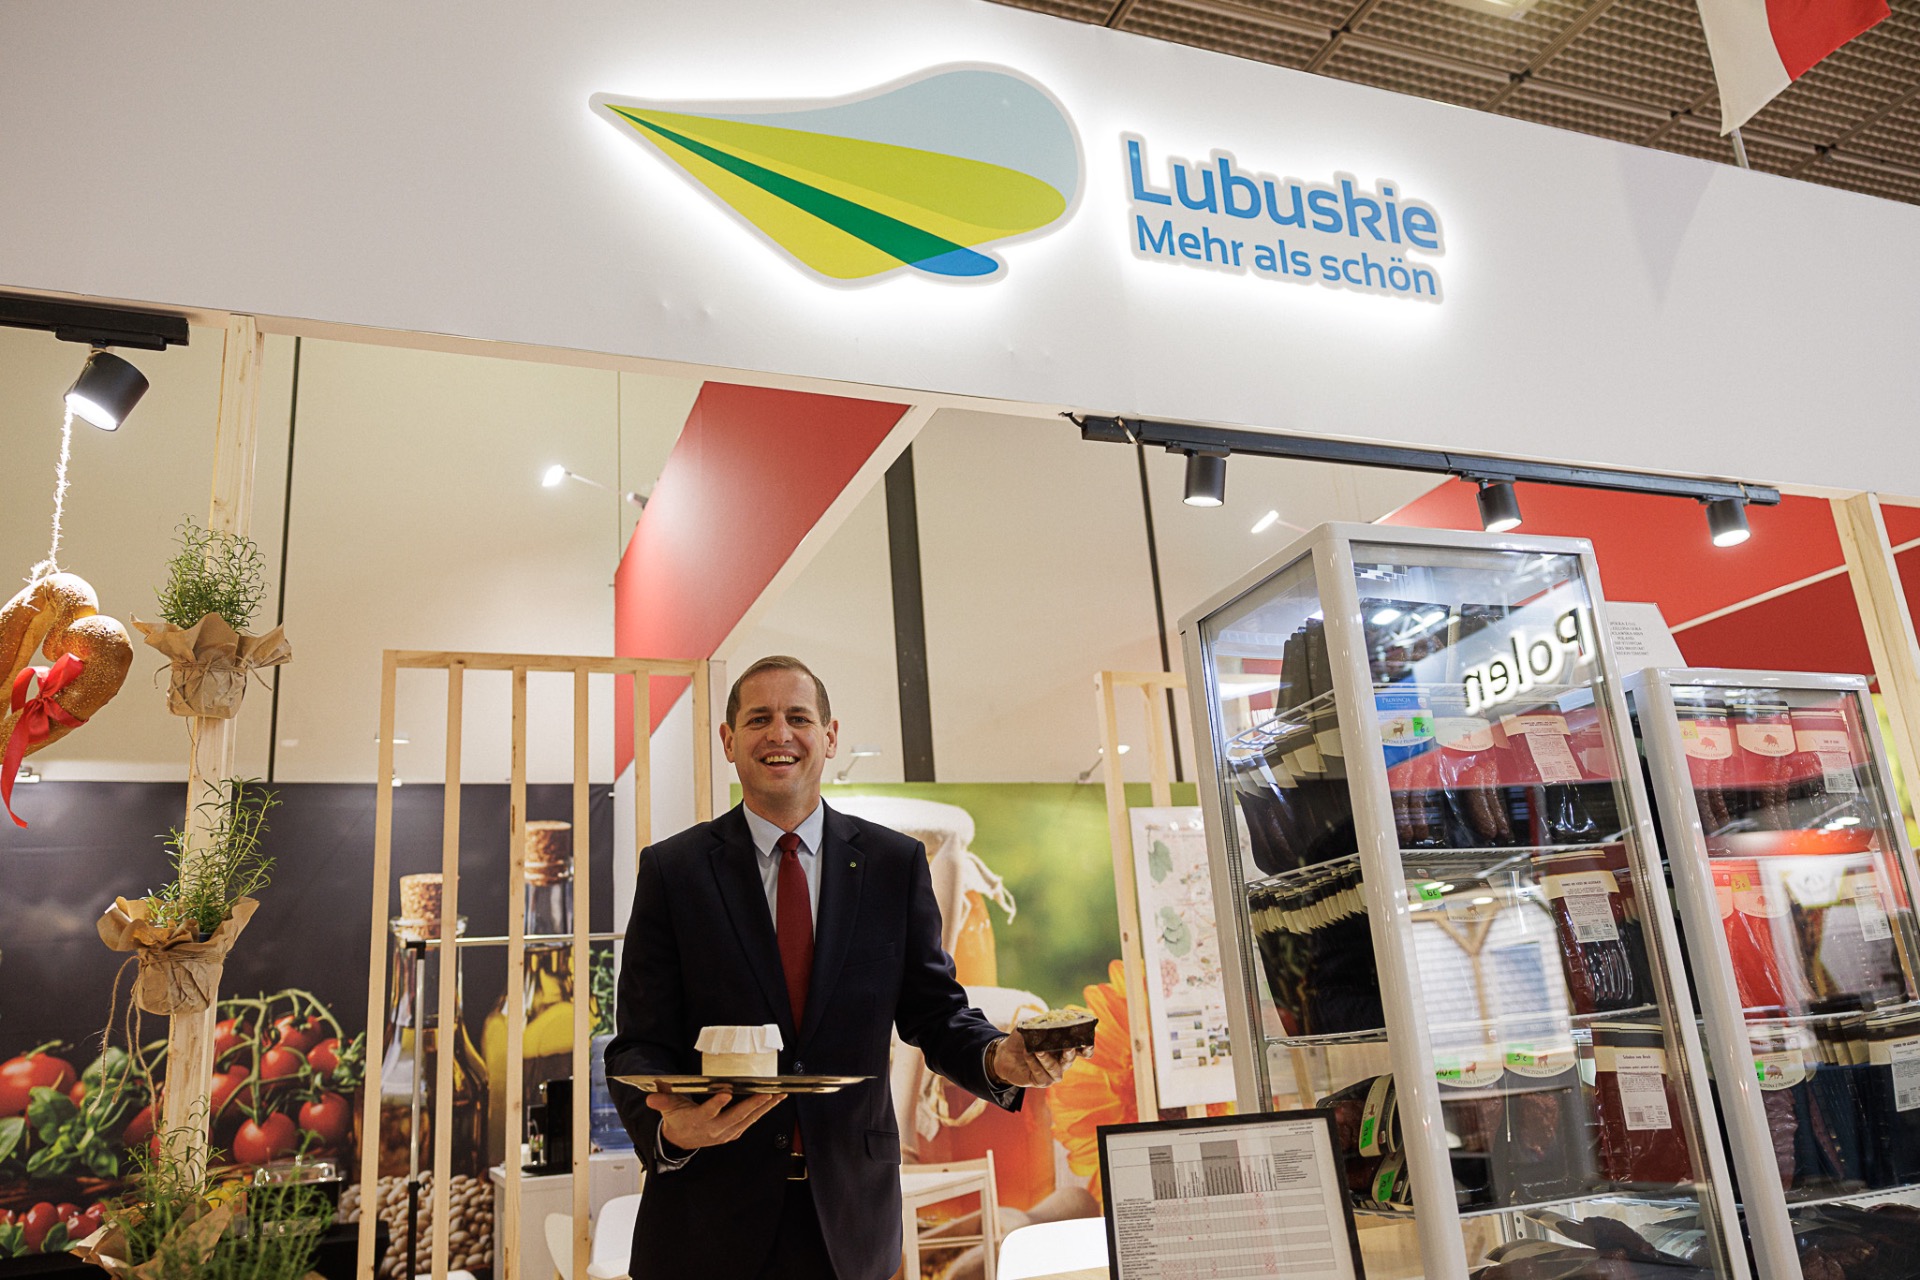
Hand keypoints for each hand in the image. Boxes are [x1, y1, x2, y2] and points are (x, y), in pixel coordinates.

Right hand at [647, 1090, 782, 1149]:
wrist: (682, 1141)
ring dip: (764, 1108)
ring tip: (779, 1095)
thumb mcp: (668, 1108)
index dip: (717, 1104)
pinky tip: (773, 1102)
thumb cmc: (678, 1119)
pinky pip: (750, 1122)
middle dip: (752, 1105)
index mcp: (698, 1120)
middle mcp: (714, 1128)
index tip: (726, 1093)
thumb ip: (662, 1100)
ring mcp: (725, 1133)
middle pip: (735, 1116)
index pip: (708, 1112)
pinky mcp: (733, 1133)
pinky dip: (762, 1112)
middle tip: (767, 1093)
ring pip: (747, 1120)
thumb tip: (651, 1095)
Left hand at [989, 1031, 1084, 1088]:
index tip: (1087, 1044)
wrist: (1005, 1053)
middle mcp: (1061, 1061)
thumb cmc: (1022, 1038)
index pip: (1081, 1050)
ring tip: (1037, 1050)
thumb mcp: (1031, 1025)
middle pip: (1071, 1059)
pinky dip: (1034, 1064)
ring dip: (1048, 1060)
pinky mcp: (1041, 1081)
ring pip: (1057, 1070)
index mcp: (1063, 1047)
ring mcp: (1052, 1073)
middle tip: (1067, 1046)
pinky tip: (1028, 1054)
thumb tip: (1050, 1017)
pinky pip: (1042, 1076)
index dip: (1087, 1048)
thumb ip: (1041, 1022)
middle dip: (1070, 1053)